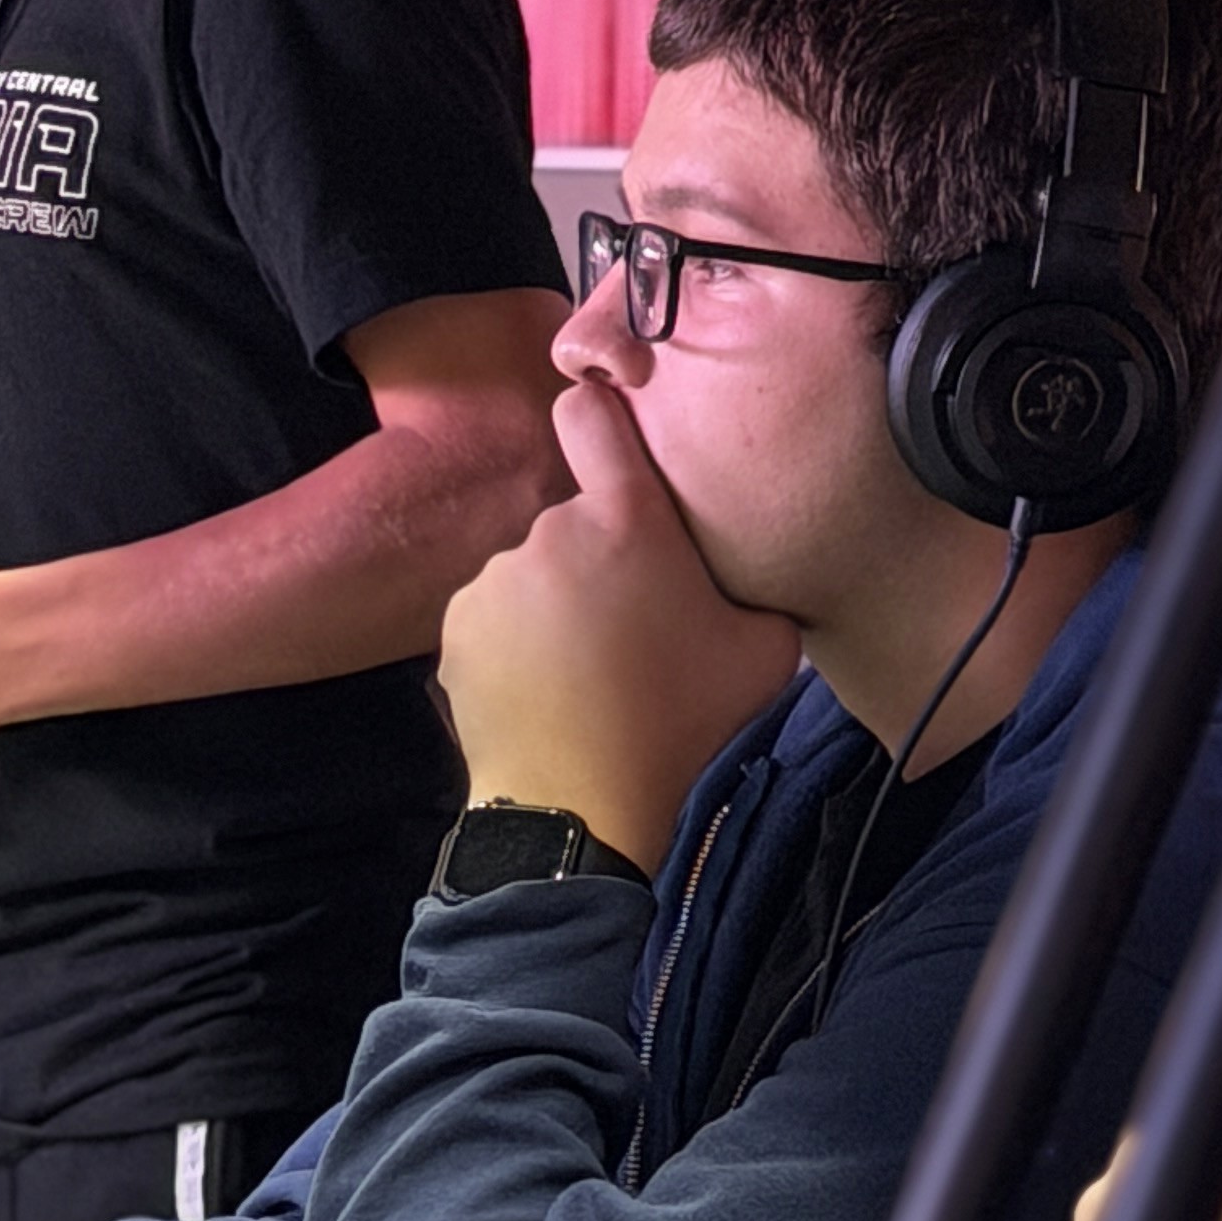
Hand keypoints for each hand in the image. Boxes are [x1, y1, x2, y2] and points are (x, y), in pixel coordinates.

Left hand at [437, 376, 800, 869]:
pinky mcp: (457, 627)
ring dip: (556, 604)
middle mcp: (549, 531)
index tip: (614, 444)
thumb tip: (760, 565)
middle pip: (577, 520)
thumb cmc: (680, 722)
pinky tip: (547, 689)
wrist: (581, 806)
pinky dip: (515, 643)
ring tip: (587, 670)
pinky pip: (496, 617)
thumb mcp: (764, 650)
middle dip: (600, 559)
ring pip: (535, 574)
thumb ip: (756, 584)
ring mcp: (494, 580)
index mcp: (626, 519)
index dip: (602, 418)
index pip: (591, 414)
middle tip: (630, 625)